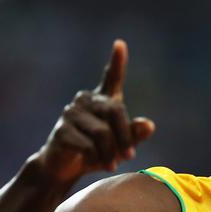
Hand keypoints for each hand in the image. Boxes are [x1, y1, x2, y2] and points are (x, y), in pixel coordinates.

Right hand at [35, 40, 154, 183]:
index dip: (117, 62)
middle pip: (115, 111)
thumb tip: (149, 125)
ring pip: (102, 133)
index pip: (111, 78)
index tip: (120, 44)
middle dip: (125, 137)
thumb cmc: (97, 153)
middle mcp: (86, 101)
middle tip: (131, 156)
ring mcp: (71, 113)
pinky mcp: (61, 131)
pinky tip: (94, 162)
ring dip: (111, 152)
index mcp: (102, 100)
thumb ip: (135, 135)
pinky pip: (87, 145)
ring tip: (111, 164)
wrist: (64, 167)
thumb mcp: (120, 146)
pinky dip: (96, 157)